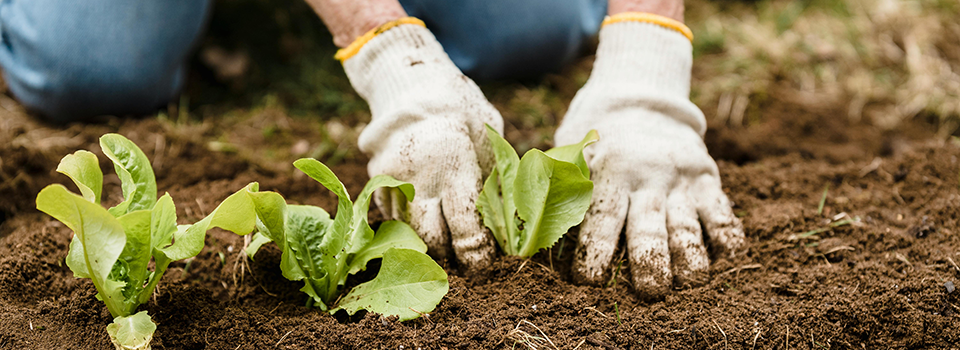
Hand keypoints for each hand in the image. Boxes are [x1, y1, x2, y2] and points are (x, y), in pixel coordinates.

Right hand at [341, 20, 500, 269]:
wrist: (411, 84)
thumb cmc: (461, 111)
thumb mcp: (489, 139)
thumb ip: (494, 180)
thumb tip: (506, 224)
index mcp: (453, 164)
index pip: (465, 227)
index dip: (477, 253)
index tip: (486, 263)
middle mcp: (419, 176)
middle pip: (432, 238)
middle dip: (450, 256)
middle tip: (465, 261)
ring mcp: (392, 179)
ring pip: (408, 232)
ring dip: (428, 244)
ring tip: (447, 246)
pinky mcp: (376, 180)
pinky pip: (393, 216)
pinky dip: (410, 225)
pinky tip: (426, 220)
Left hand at [556, 15, 743, 298]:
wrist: (640, 101)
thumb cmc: (594, 143)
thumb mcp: (569, 155)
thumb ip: (550, 189)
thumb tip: (523, 231)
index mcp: (606, 172)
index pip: (601, 218)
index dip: (594, 252)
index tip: (589, 279)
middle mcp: (645, 177)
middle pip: (648, 228)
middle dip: (649, 264)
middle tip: (650, 291)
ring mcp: (679, 179)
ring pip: (688, 226)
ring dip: (690, 259)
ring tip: (688, 281)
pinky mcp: (707, 180)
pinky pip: (723, 212)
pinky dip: (727, 236)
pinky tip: (724, 254)